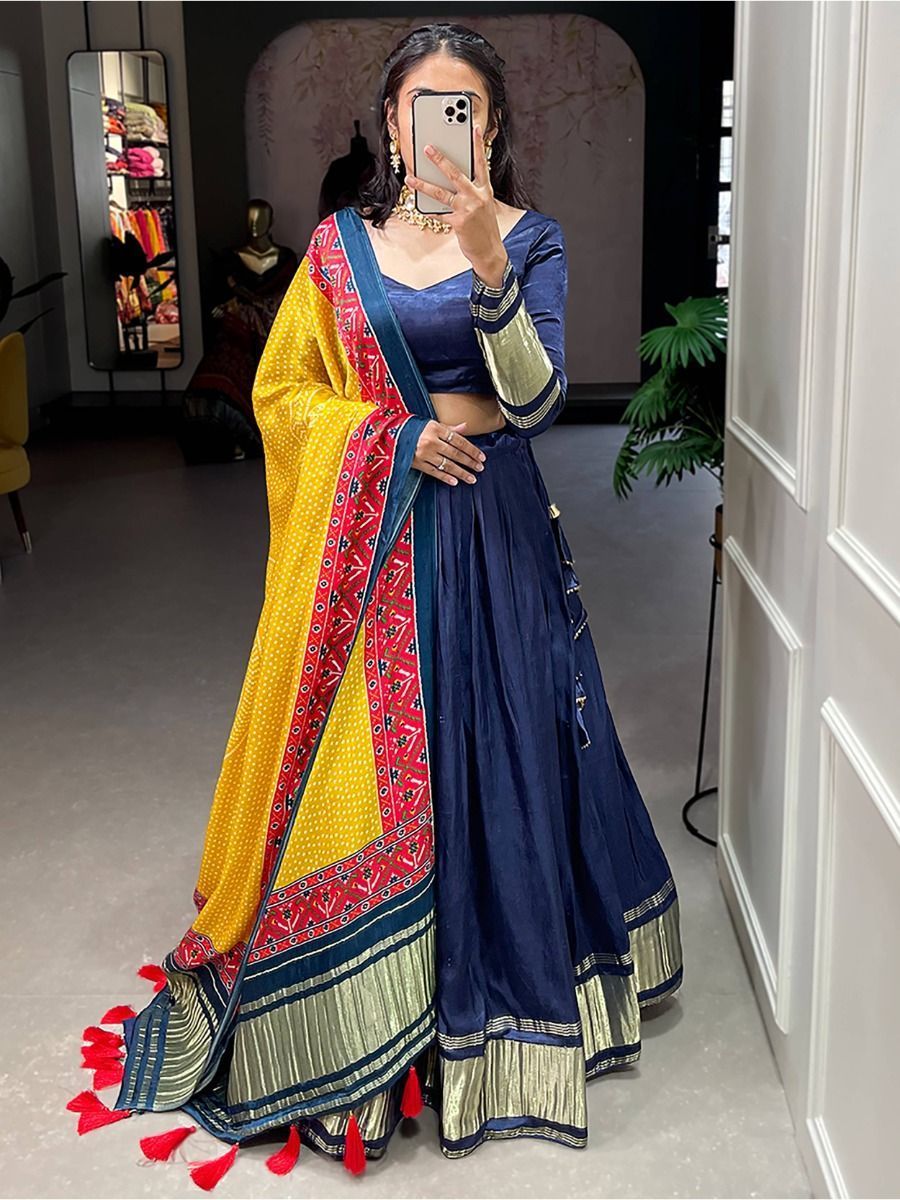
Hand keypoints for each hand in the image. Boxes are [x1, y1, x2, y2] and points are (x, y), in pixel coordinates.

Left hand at [404, 125, 508, 285]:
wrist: (490, 252)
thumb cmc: (484, 228)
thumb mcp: (483, 206)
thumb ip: (471, 191)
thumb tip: (449, 181)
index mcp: (485, 190)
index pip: (481, 163)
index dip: (478, 145)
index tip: (475, 128)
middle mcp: (477, 196)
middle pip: (456, 173)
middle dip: (440, 160)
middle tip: (427, 148)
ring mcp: (468, 209)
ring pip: (442, 193)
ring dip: (424, 185)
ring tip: (411, 179)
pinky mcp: (459, 222)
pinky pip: (439, 213)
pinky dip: (429, 210)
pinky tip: (418, 205)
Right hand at [412, 420, 485, 485]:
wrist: (390, 434)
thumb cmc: (413, 428)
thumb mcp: (431, 424)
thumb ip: (449, 428)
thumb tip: (466, 427)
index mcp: (435, 428)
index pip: (459, 440)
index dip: (472, 450)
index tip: (481, 457)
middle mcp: (431, 440)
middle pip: (455, 453)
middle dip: (469, 462)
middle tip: (480, 468)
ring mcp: (424, 453)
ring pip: (447, 464)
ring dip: (461, 472)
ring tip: (472, 478)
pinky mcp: (417, 463)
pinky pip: (434, 472)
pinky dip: (445, 477)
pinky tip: (455, 482)